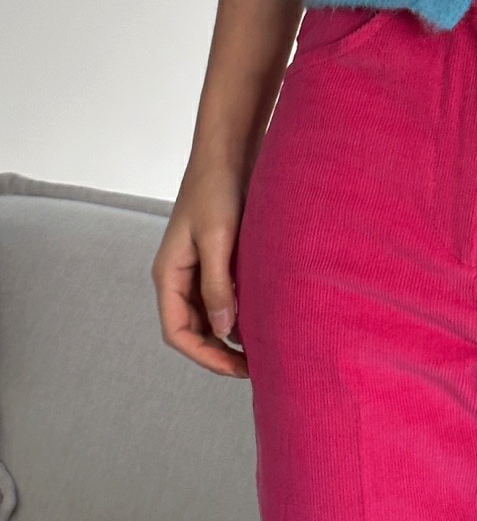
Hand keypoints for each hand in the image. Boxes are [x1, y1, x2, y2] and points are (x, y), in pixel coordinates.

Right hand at [151, 161, 249, 377]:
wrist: (227, 152)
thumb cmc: (216, 190)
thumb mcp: (217, 238)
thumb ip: (218, 284)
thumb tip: (226, 329)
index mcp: (168, 274)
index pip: (177, 332)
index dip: (205, 356)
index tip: (237, 368)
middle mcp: (179, 275)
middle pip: (193, 329)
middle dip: (219, 351)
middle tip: (256, 366)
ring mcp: (197, 267)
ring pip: (209, 314)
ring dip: (230, 333)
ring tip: (263, 347)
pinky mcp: (217, 257)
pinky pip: (222, 295)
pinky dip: (239, 310)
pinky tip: (263, 316)